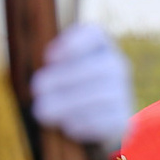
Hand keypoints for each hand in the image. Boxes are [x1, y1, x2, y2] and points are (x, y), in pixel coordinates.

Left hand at [28, 22, 135, 149]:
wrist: (97, 119)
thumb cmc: (67, 88)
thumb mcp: (57, 71)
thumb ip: (49, 70)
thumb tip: (41, 87)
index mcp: (99, 46)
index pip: (94, 34)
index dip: (73, 43)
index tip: (49, 58)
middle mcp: (117, 64)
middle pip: (95, 68)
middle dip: (63, 79)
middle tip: (36, 89)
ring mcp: (123, 91)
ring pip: (99, 96)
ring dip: (67, 104)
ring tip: (42, 112)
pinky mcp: (122, 118)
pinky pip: (104, 120)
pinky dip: (82, 123)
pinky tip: (66, 125)